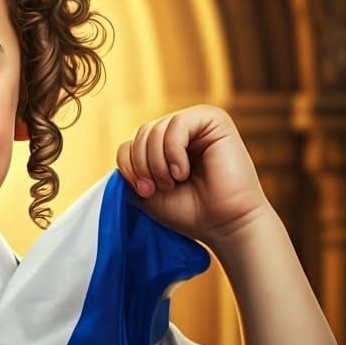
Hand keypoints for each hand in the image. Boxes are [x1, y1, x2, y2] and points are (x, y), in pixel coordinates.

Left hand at [114, 104, 271, 245]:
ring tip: (173, 182)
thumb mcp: (145, 191)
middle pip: (141, 133)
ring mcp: (197, 123)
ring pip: (156, 129)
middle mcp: (180, 131)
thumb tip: (122, 150)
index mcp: (164, 146)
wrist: (224, 224)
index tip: (143, 192)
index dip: (129, 167)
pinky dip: (173, 151)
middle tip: (157, 188)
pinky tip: (183, 171)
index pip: (130, 144)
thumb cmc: (189, 210)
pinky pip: (178, 124)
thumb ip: (129, 169)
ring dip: (157, 161)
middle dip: (142, 164)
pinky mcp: (215, 120)